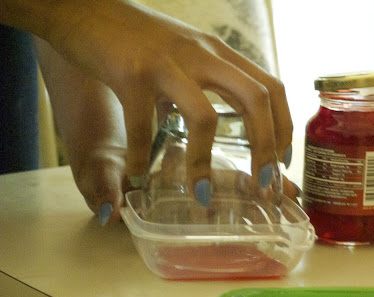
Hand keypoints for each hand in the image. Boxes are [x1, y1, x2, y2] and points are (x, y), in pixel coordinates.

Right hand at [3, 0, 293, 204]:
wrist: (80, 6)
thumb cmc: (133, 35)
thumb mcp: (181, 52)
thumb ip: (201, 82)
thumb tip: (209, 126)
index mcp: (217, 52)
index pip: (271, 86)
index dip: (284, 125)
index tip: (281, 158)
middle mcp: (201, 55)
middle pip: (256, 98)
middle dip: (266, 145)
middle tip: (263, 180)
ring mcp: (167, 64)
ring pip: (205, 117)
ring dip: (205, 162)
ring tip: (201, 193)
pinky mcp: (130, 74)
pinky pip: (143, 127)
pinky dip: (142, 158)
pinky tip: (139, 175)